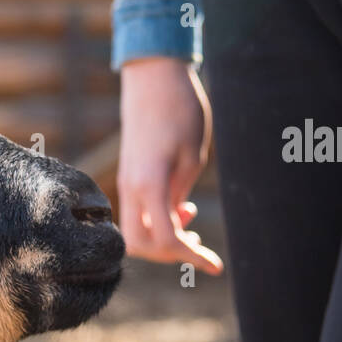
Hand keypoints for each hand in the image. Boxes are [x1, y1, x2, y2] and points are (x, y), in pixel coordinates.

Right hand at [117, 57, 222, 274]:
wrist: (153, 78)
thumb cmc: (180, 111)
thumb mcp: (192, 157)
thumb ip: (180, 194)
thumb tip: (176, 222)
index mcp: (150, 184)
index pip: (164, 239)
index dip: (190, 256)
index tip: (215, 264)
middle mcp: (131, 187)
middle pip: (140, 245)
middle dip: (170, 254)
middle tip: (199, 246)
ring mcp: (126, 182)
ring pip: (134, 232)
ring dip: (161, 240)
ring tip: (191, 228)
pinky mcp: (128, 176)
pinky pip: (136, 213)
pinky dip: (155, 222)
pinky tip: (180, 210)